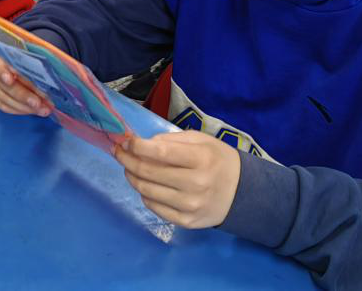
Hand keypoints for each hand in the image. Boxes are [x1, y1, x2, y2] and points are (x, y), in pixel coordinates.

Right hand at [0, 48, 51, 116]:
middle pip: (2, 85)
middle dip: (22, 95)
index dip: (1, 72)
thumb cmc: (31, 54)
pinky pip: (3, 106)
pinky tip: (33, 110)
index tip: (11, 80)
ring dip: (24, 106)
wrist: (28, 60)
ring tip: (43, 109)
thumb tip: (42, 75)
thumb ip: (33, 60)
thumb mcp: (33, 51)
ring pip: (3, 99)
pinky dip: (19, 110)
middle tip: (39, 102)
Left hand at [114, 131, 241, 229]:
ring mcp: (190, 206)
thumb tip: (142, 143)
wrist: (242, 193)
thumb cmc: (218, 160)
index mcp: (201, 159)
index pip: (160, 152)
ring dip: (131, 177)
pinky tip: (145, 185)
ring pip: (147, 191)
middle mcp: (195, 184)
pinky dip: (144, 194)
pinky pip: (154, 207)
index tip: (126, 141)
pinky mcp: (186, 222)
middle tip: (119, 152)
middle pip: (148, 172)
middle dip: (127, 160)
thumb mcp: (201, 140)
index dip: (137, 146)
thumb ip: (171, 139)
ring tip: (128, 168)